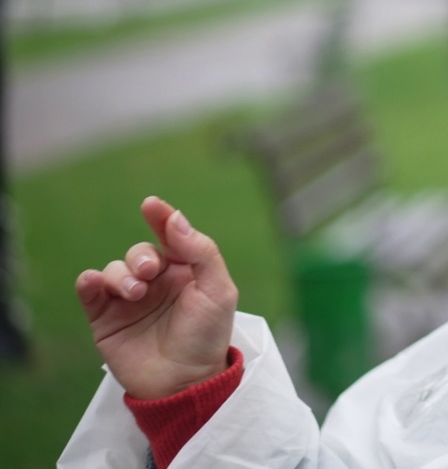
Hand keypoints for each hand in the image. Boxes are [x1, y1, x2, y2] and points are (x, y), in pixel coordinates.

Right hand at [75, 197, 238, 399]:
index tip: (150, 205)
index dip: (161, 217)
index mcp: (186, 271)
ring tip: (136, 294)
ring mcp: (129, 300)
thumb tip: (176, 218)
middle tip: (149, 273)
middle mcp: (157, 282)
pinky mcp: (106, 319)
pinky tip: (93, 283)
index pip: (171, 236)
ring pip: (115, 269)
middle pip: (140, 252)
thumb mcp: (218, 290)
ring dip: (121, 275)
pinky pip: (90, 291)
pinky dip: (89, 282)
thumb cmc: (207, 336)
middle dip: (141, 256)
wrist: (184, 382)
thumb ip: (201, 252)